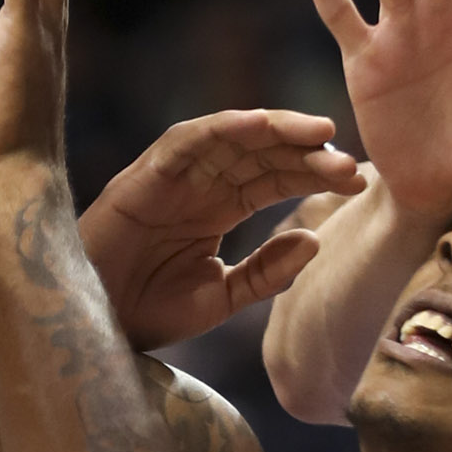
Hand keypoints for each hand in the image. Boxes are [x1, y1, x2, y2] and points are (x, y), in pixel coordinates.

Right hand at [80, 114, 363, 348]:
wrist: (92, 326)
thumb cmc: (146, 313)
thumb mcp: (219, 296)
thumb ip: (265, 273)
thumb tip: (313, 239)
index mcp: (218, 209)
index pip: (275, 180)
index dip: (315, 174)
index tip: (358, 180)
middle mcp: (200, 184)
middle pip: (263, 156)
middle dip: (308, 154)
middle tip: (352, 163)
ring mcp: (174, 175)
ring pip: (233, 139)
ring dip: (277, 131)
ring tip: (323, 133)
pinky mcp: (146, 173)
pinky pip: (187, 140)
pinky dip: (223, 128)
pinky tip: (260, 125)